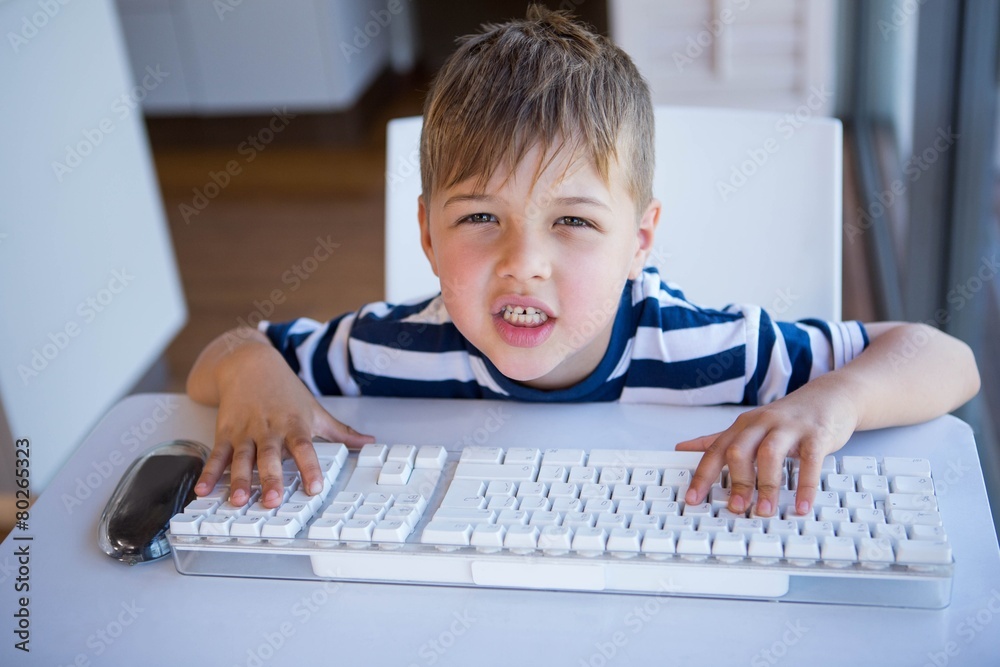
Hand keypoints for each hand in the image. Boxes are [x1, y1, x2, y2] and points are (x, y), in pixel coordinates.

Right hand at [193, 342, 373, 507]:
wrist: (250, 364)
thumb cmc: (285, 391)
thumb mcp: (315, 409)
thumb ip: (341, 431)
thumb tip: (368, 442)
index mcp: (294, 425)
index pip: (305, 448)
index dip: (310, 468)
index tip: (314, 488)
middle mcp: (269, 430)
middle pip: (269, 457)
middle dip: (270, 479)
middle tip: (272, 501)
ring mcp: (245, 432)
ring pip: (241, 459)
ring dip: (238, 481)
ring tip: (237, 501)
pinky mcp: (225, 433)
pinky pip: (216, 456)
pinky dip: (208, 473)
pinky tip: (202, 490)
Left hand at [675, 383, 857, 516]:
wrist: (830, 396)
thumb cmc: (786, 418)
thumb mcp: (750, 426)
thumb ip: (719, 439)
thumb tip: (682, 448)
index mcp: (743, 425)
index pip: (716, 450)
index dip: (702, 475)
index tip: (692, 499)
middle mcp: (763, 423)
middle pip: (740, 450)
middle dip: (737, 481)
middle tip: (737, 508)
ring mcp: (789, 427)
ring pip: (770, 454)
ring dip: (767, 485)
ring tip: (766, 510)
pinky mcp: (816, 434)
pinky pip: (809, 461)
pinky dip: (805, 485)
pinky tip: (802, 505)